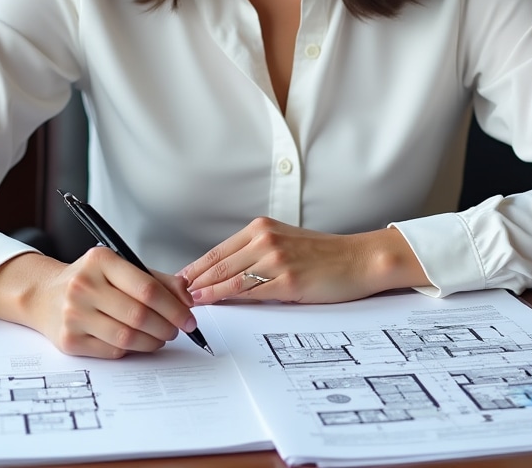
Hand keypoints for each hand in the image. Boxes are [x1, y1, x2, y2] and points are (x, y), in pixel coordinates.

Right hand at [0, 248, 197, 358]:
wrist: (44, 295)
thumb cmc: (90, 280)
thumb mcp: (120, 267)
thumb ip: (156, 279)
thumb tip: (187, 297)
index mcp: (100, 260)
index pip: (147, 287)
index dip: (174, 306)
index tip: (189, 316)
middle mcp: (84, 285)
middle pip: (139, 315)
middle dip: (167, 326)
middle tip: (178, 329)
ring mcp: (74, 314)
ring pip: (127, 337)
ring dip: (153, 341)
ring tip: (162, 337)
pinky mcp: (69, 341)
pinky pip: (112, 351)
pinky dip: (133, 350)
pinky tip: (139, 342)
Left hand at [178, 217, 427, 305]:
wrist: (358, 260)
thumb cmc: (324, 255)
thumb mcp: (286, 244)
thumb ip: (257, 253)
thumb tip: (227, 274)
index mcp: (262, 228)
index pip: (219, 249)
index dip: (197, 266)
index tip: (179, 279)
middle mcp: (265, 238)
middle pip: (219, 262)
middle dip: (194, 280)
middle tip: (173, 294)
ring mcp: (275, 258)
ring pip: (229, 277)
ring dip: (205, 290)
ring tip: (186, 301)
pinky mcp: (287, 279)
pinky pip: (249, 290)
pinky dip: (227, 297)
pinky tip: (214, 303)